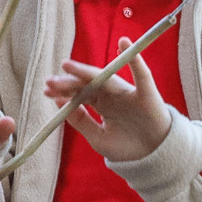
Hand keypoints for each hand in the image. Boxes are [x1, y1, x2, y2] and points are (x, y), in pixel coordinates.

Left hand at [45, 53, 171, 165]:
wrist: (155, 158)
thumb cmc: (127, 148)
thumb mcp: (98, 138)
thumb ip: (81, 122)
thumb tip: (59, 103)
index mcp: (101, 104)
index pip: (79, 93)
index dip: (63, 90)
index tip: (46, 89)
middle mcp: (112, 95)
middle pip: (87, 84)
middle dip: (68, 82)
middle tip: (50, 81)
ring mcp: (128, 92)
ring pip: (105, 77)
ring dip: (85, 71)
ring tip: (67, 65)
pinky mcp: (146, 93)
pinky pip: (141, 73)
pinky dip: (134, 58)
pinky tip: (123, 43)